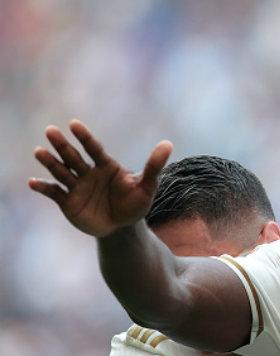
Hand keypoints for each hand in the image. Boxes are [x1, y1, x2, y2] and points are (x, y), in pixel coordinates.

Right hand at [28, 120, 172, 236]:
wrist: (123, 228)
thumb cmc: (136, 204)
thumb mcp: (147, 186)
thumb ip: (154, 166)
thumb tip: (168, 144)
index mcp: (106, 166)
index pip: (94, 148)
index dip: (84, 137)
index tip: (73, 124)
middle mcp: (88, 173)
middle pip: (73, 156)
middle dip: (62, 145)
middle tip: (50, 131)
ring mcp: (77, 186)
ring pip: (61, 171)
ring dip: (50, 162)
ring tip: (39, 151)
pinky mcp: (68, 201)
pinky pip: (54, 193)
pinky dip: (43, 188)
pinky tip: (33, 182)